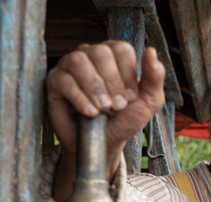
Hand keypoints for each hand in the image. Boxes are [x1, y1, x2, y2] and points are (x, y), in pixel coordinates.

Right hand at [46, 40, 164, 179]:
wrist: (103, 143)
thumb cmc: (124, 119)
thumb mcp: (148, 102)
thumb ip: (154, 77)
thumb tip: (151, 51)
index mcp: (115, 55)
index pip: (121, 49)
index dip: (128, 74)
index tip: (130, 97)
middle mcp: (91, 54)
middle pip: (100, 53)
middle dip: (112, 83)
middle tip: (117, 106)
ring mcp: (70, 66)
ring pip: (79, 62)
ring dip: (95, 88)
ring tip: (104, 109)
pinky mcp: (55, 81)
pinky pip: (64, 80)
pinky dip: (79, 98)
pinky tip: (90, 113)